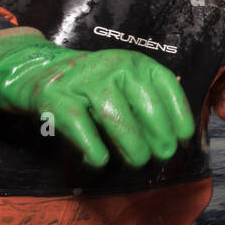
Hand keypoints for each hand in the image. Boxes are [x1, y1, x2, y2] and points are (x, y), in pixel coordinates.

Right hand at [0, 30, 194, 167]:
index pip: (166, 86)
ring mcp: (83, 81)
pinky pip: (80, 126)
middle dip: (159, 136)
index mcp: (135, 62)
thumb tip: (179, 136)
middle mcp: (113, 67)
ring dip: (131, 146)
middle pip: (145, 106)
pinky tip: (101, 160)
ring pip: (115, 118)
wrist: (40, 72)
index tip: (184, 138)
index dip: (179, 114)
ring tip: (137, 162)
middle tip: (161, 156)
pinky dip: (93, 148)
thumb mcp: (126, 81)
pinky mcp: (56, 99)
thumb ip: (150, 99)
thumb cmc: (95, 86)